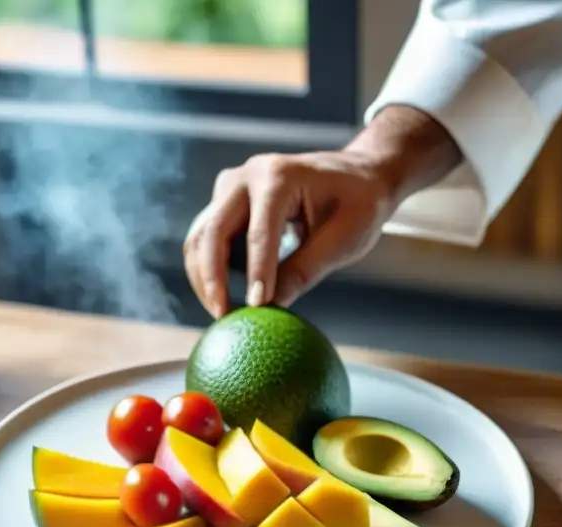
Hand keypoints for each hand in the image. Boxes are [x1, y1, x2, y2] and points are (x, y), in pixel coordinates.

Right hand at [182, 150, 395, 317]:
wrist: (358, 175)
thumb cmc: (359, 202)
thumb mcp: (344, 238)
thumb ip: (306, 270)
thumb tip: (273, 306)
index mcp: (278, 176)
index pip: (259, 232)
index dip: (257, 273)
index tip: (256, 308)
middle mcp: (246, 176)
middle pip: (212, 231)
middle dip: (212, 279)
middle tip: (223, 316)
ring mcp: (232, 187)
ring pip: (201, 236)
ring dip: (204, 277)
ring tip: (221, 313)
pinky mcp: (228, 202)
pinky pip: (208, 238)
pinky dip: (209, 269)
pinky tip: (223, 297)